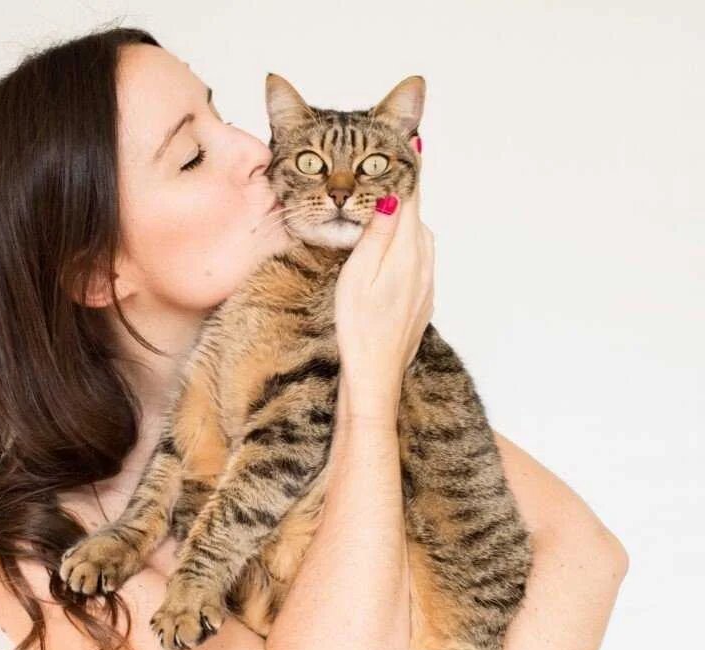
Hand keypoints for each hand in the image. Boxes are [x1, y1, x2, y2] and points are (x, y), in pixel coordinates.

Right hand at [334, 137, 433, 400]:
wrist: (376, 377)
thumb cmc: (359, 329)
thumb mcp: (358, 275)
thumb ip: (376, 234)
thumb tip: (389, 196)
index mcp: (407, 251)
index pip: (410, 196)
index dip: (407, 166)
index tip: (408, 137)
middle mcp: (423, 261)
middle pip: (414, 213)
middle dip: (401, 189)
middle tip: (387, 161)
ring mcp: (425, 280)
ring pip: (414, 235)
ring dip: (401, 216)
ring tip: (382, 200)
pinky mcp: (421, 296)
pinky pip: (415, 257)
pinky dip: (402, 242)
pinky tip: (385, 249)